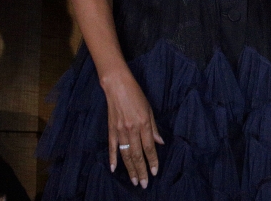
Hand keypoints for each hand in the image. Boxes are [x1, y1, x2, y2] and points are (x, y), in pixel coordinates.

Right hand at [101, 70, 163, 188]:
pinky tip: (113, 169)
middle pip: (137, 155)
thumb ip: (153, 128)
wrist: (117, 86)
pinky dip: (112, 158)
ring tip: (133, 180)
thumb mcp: (149, 109)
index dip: (152, 161)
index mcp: (143, 124)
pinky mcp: (110, 129)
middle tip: (144, 183)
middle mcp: (131, 129)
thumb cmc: (137, 95)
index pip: (149, 147)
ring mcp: (119, 131)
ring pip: (125, 154)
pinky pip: (112, 147)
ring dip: (129, 169)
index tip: (155, 172)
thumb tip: (160, 143)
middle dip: (141, 170)